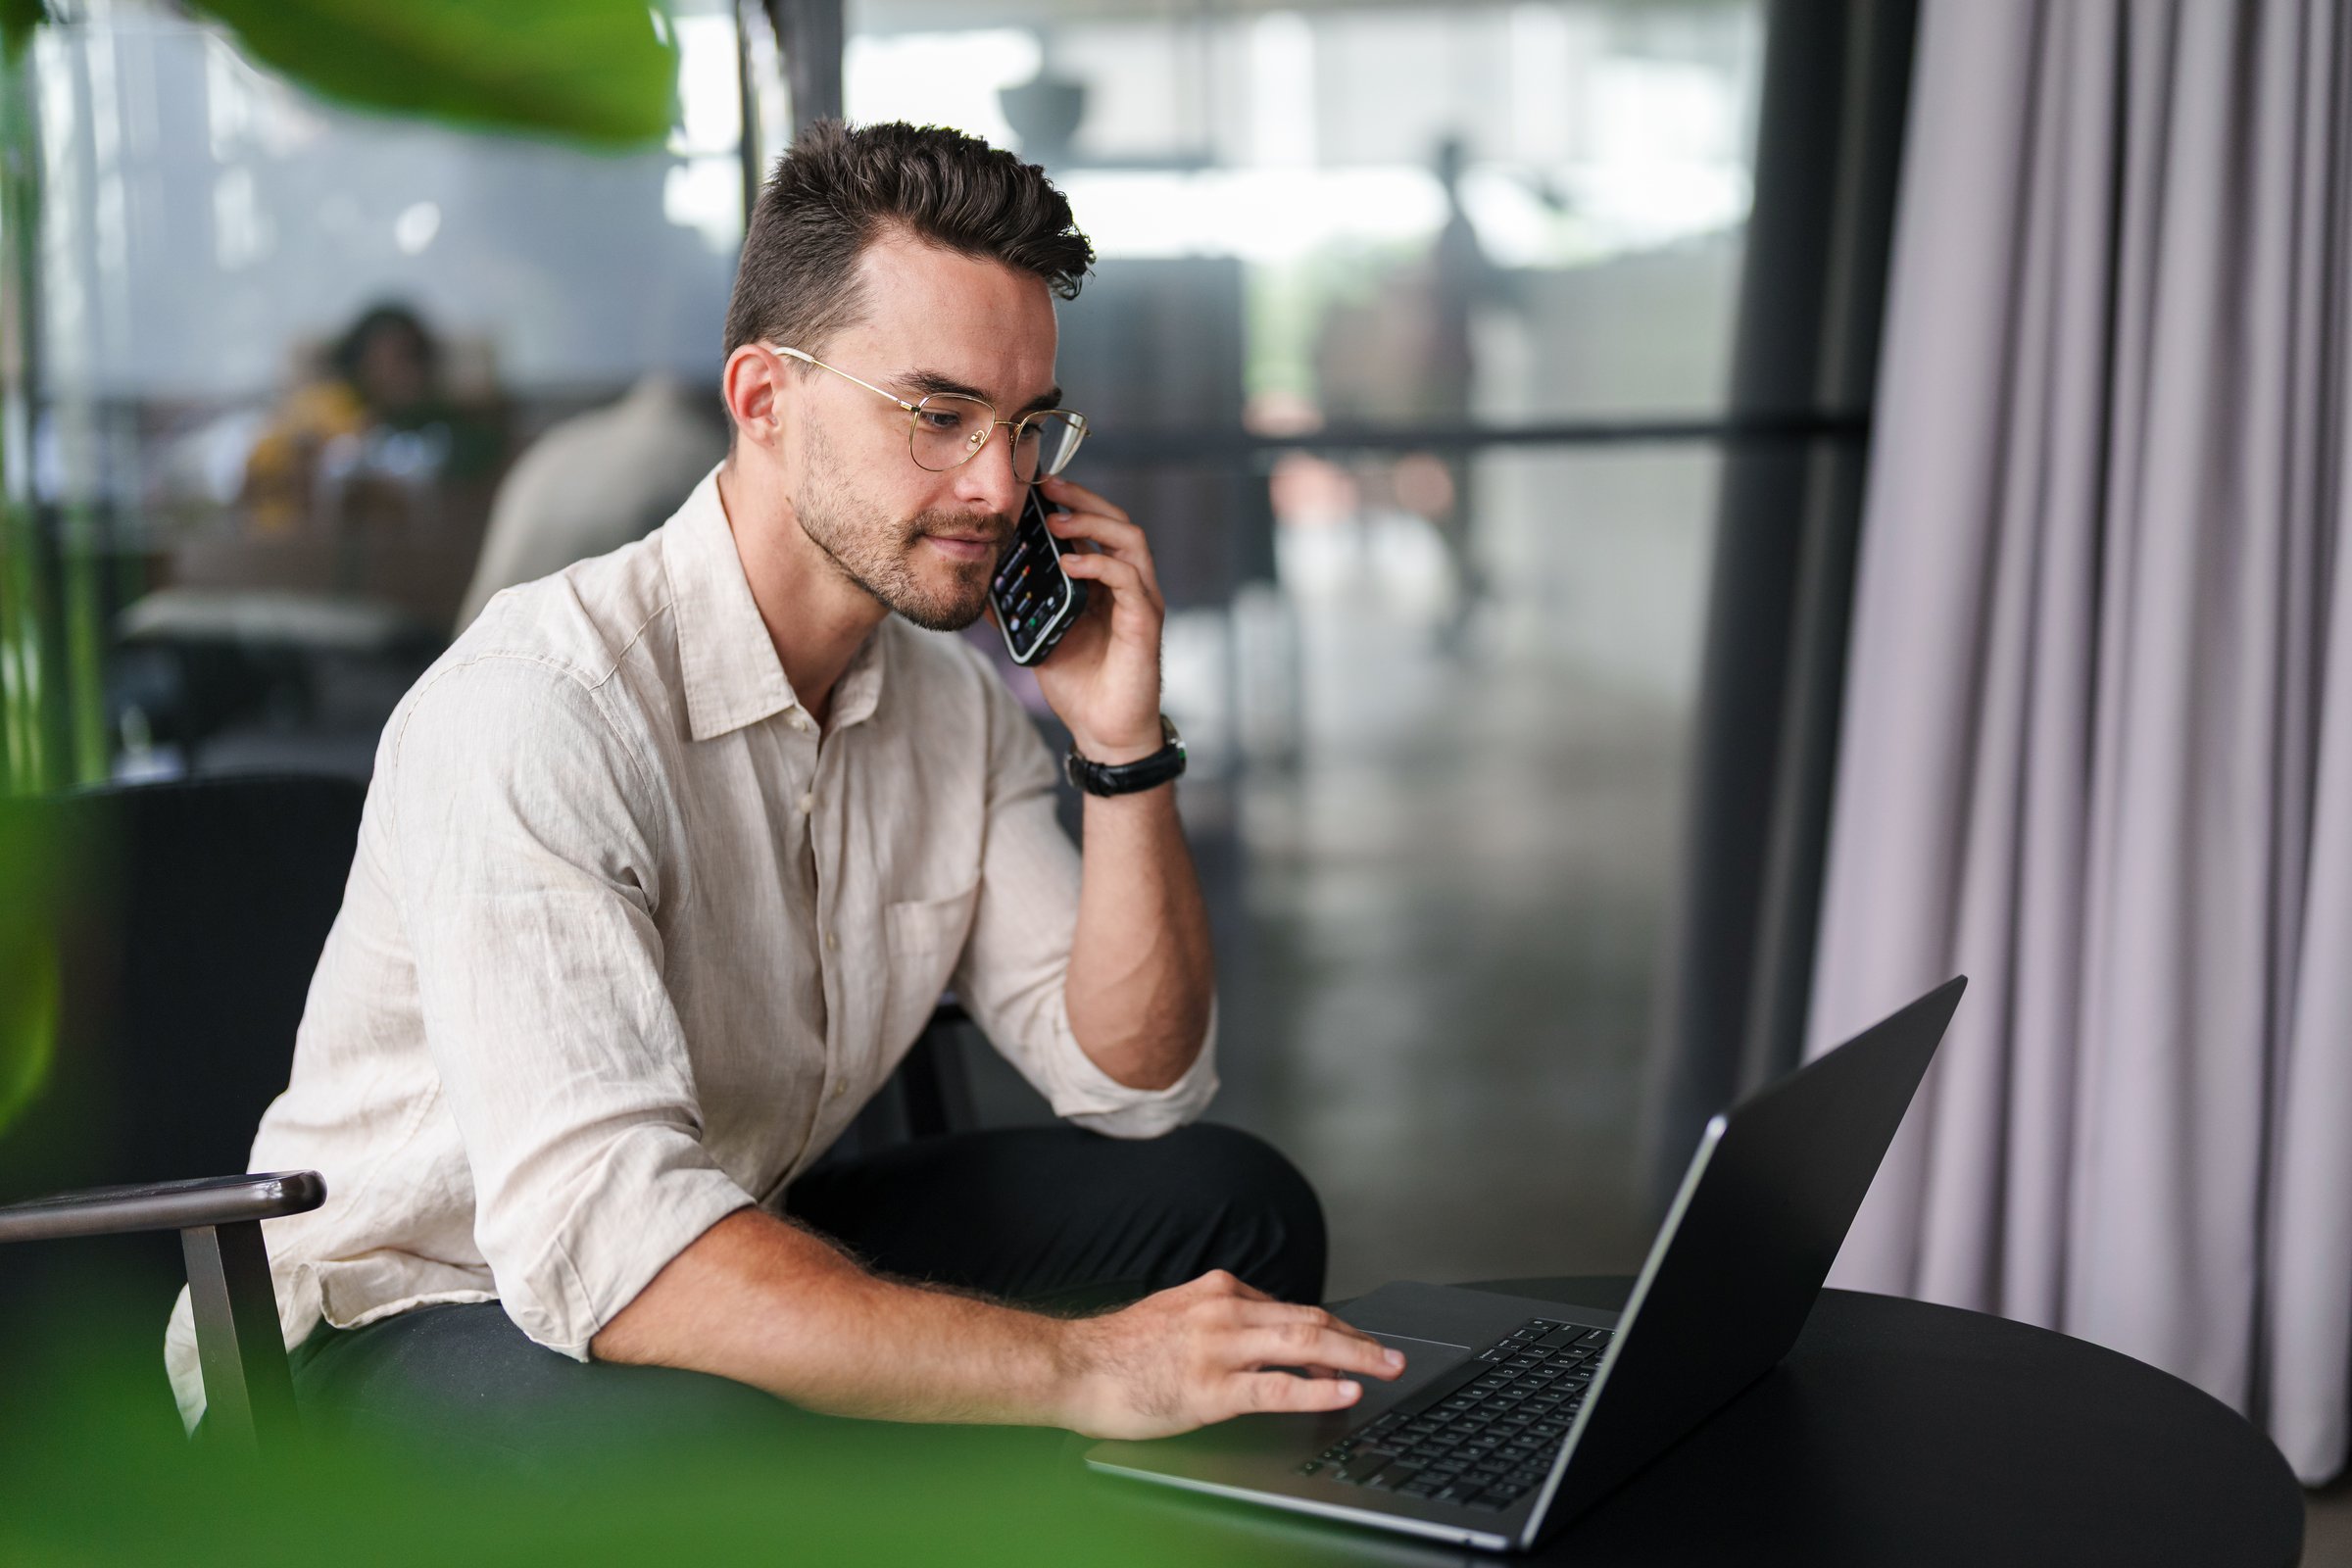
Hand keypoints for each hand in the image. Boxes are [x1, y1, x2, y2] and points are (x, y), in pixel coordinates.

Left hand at [1027, 474, 1165, 764]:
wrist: (1104, 732)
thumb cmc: (1079, 685)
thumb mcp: (1037, 637)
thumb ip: (1016, 609)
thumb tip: (979, 586)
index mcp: (1104, 583)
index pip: (1095, 527)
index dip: (1071, 502)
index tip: (1038, 485)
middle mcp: (1128, 584)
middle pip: (1117, 521)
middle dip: (1083, 499)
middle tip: (1048, 486)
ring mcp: (1140, 600)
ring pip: (1130, 540)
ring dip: (1093, 523)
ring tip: (1055, 521)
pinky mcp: (1145, 621)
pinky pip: (1128, 579)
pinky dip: (1098, 564)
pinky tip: (1069, 563)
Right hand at [1053, 1270, 1406, 1439]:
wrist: (1072, 1366)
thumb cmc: (1118, 1351)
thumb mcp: (1175, 1315)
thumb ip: (1219, 1319)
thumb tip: (1261, 1337)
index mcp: (1217, 1292)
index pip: (1291, 1307)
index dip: (1333, 1329)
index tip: (1357, 1346)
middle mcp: (1224, 1311)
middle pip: (1310, 1319)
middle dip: (1359, 1339)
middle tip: (1393, 1355)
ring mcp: (1218, 1348)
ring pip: (1303, 1343)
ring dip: (1355, 1356)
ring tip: (1386, 1368)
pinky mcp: (1208, 1388)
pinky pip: (1276, 1386)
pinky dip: (1317, 1387)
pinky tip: (1345, 1392)